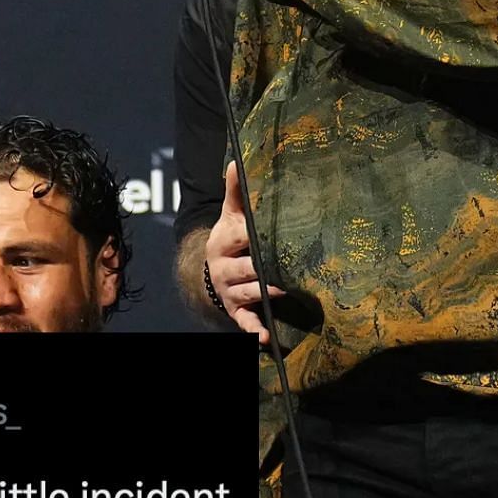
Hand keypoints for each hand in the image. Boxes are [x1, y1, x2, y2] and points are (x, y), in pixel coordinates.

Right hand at [208, 163, 287, 339]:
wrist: (211, 270)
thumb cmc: (231, 238)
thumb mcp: (231, 215)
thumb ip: (236, 191)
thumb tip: (237, 161)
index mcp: (223, 240)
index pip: (240, 236)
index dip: (253, 234)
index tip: (270, 231)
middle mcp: (223, 266)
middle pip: (245, 266)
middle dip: (263, 266)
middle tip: (285, 265)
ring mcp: (229, 289)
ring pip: (248, 291)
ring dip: (265, 292)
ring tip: (284, 289)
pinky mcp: (235, 309)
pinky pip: (242, 321)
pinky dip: (252, 329)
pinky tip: (263, 337)